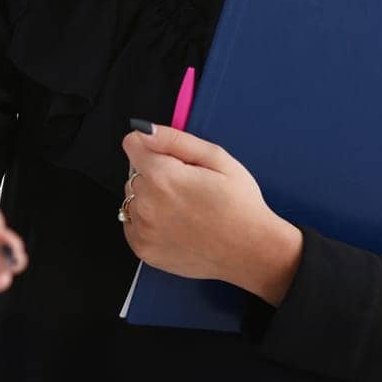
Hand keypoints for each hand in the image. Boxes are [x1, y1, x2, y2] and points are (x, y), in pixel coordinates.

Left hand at [120, 122, 295, 292]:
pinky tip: (175, 225)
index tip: (173, 160)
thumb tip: (144, 131)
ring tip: (183, 209)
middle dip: (156, 174)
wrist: (250, 251)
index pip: (132, 144)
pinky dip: (147, 222)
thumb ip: (175, 140)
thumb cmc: (239, 204)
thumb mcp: (218, 159)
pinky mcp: (143, 250)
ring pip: (133, 198)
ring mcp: (143, 230)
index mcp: (163, 176)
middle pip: (134, 173)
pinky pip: (132, 223)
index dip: (155, 148)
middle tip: (188, 189)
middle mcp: (146, 204)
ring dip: (151, 199)